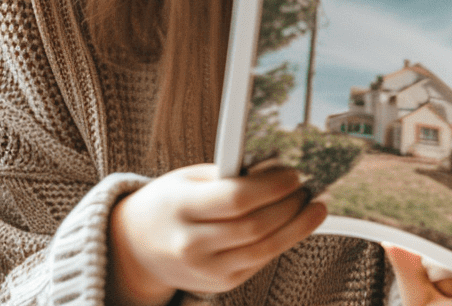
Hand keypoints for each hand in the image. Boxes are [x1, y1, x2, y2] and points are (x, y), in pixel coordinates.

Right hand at [108, 163, 326, 305]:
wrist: (137, 247)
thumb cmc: (170, 202)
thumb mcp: (190, 178)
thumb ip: (229, 175)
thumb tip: (275, 168)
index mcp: (180, 208)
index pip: (236, 200)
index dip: (271, 187)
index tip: (293, 174)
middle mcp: (190, 245)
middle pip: (254, 228)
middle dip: (290, 207)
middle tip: (308, 188)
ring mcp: (204, 270)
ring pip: (263, 250)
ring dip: (296, 227)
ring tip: (314, 207)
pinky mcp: (219, 284)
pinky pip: (259, 262)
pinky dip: (282, 242)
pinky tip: (296, 225)